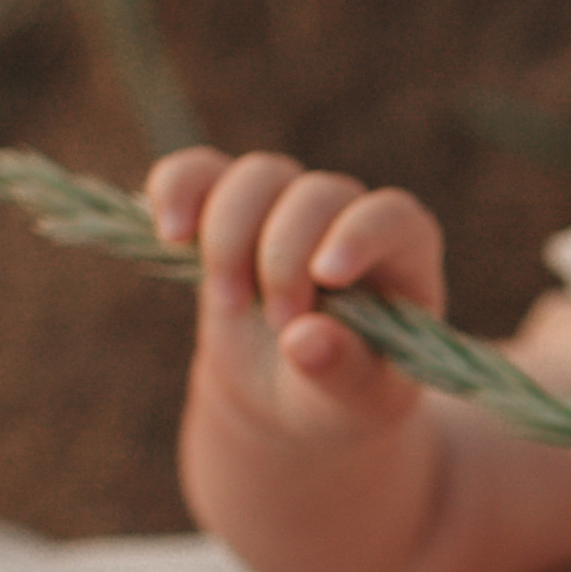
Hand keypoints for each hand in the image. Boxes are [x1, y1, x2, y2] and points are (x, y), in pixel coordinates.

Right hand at [148, 145, 443, 463]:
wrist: (289, 394)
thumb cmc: (341, 393)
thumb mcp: (357, 399)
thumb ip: (342, 370)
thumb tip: (304, 341)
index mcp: (402, 254)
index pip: (390, 217)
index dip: (357, 235)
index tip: (327, 277)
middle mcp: (347, 216)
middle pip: (314, 195)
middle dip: (283, 258)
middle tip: (279, 324)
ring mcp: (284, 206)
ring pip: (256, 177)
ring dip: (229, 236)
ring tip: (229, 304)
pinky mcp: (226, 209)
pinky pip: (196, 172)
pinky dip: (177, 189)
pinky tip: (168, 233)